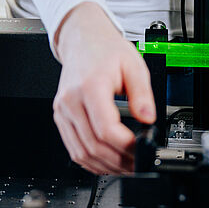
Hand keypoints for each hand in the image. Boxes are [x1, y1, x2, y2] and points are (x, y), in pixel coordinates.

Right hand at [53, 2, 155, 173]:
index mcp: (90, 86)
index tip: (140, 150)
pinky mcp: (60, 116)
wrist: (82, 40)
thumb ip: (142, 93)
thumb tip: (148, 118)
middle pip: (93, 145)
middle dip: (118, 161)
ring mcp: (63, 109)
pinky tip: (105, 162)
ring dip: (104, 165)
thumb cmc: (105, 51)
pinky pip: (72, 147)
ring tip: (124, 166)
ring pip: (81, 151)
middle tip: (136, 164)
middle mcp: (71, 100)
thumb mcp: (133, 65)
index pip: (105, 128)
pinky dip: (90, 160)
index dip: (125, 146)